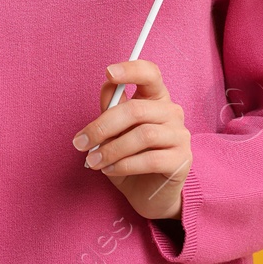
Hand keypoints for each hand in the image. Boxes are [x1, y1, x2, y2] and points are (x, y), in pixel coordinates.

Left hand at [73, 59, 190, 221]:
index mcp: (156, 98)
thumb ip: (112, 108)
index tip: (108, 73)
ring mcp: (180, 136)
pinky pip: (150, 159)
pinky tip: (109, 170)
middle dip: (102, 126)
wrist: (147, 194)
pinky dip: (124, 165)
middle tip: (80, 143)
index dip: (131, 70)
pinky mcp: (181, 160)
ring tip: (93, 161)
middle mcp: (172, 112)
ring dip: (111, 149)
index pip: (150, 74)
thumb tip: (107, 86)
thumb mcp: (114, 132)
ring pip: (143, 135)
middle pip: (137, 110)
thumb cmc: (129, 157)